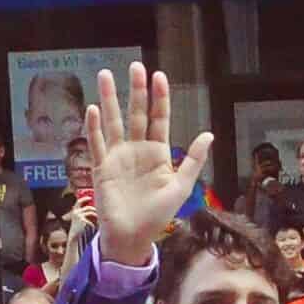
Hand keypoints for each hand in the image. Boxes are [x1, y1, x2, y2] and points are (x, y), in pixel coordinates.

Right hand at [83, 63, 214, 264]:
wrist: (133, 237)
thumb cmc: (158, 215)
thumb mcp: (181, 187)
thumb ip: (192, 160)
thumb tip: (208, 133)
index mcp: (157, 152)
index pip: (159, 118)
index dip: (160, 98)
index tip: (159, 76)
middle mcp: (137, 149)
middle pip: (137, 113)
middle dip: (136, 90)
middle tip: (136, 66)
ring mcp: (118, 156)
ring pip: (114, 122)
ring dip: (110, 99)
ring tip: (106, 75)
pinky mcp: (101, 167)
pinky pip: (97, 144)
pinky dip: (94, 128)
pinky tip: (94, 109)